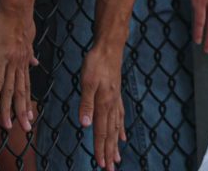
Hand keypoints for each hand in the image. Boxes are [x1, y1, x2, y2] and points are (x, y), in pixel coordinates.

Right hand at [0, 1, 37, 132]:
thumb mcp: (30, 37)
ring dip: (9, 110)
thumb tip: (35, 62)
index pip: (26, 85)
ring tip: (9, 126)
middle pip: (21, 92)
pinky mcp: (1, 57)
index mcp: (25, 60)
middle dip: (23, 112)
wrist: (18, 6)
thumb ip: (31, 52)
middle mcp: (20, 64)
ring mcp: (11, 61)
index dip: (27, 101)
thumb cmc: (21, 18)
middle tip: (26, 129)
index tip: (30, 116)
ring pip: (11, 90)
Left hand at [79, 44, 126, 170]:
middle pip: (110, 134)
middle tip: (110, 170)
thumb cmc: (96, 63)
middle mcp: (112, 105)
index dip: (100, 148)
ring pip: (116, 128)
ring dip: (115, 145)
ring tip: (117, 159)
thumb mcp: (87, 81)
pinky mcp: (116, 95)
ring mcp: (116, 100)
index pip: (100, 131)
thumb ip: (86, 103)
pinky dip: (120, 129)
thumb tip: (85, 124)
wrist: (110, 47)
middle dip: (109, 153)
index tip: (100, 164)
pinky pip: (120, 117)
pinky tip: (122, 136)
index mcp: (104, 103)